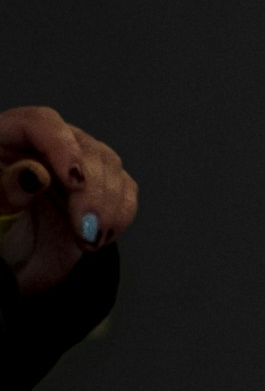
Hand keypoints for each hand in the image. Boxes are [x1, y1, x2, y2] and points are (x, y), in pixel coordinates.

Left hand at [0, 108, 134, 294]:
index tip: (73, 180)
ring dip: (108, 204)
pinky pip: (125, 190)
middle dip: (92, 188)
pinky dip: (120, 214)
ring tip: (90, 238)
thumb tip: (36, 174)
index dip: (61, 145)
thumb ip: (5, 190)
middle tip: (86, 225)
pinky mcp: (100, 190)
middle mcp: (42, 146)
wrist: (13, 267)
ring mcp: (74, 167)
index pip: (39, 123)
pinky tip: (99, 236)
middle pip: (83, 146)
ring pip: (109, 166)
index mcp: (6, 140)